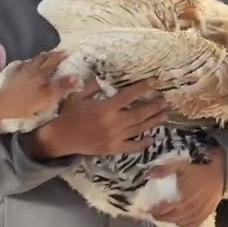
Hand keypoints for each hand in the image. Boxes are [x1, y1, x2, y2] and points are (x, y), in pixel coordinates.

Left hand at [0, 50, 76, 118]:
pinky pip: (22, 65)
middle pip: (42, 58)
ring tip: (44, 56)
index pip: (53, 61)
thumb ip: (62, 86)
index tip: (68, 51)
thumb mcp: (47, 97)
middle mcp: (31, 68)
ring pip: (32, 60)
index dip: (61, 56)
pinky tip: (25, 64)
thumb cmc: (26, 102)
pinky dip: (28, 63)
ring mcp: (21, 71)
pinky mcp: (12, 76)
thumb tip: (76, 76)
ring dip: (40, 57)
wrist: (2, 104)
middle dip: (51, 54)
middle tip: (57, 52)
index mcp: (41, 73)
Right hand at [30, 79, 170, 157]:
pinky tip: (152, 139)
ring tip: (165, 115)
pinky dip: (143, 143)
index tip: (154, 82)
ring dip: (153, 122)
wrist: (60, 138)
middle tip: (166, 101)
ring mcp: (114, 137)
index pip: (128, 96)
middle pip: (140, 114)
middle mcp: (113, 123)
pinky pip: (132, 147)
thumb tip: (105, 77)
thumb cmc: (69, 114)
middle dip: (154, 107)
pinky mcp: (113, 149)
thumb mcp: (78, 96)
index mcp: (105, 108)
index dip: (142, 88)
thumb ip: (93, 87)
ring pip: (139, 129)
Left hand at [148, 147, 226, 226]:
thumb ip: (164, 170)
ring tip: (167, 217)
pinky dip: (185, 225)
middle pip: (172, 218)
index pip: (165, 210)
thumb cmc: (200, 169)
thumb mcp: (181, 166)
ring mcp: (199, 214)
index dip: (155, 211)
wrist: (221, 173)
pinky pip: (193, 225)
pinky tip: (181, 221)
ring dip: (172, 221)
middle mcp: (190, 210)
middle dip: (162, 217)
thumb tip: (148, 174)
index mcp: (183, 199)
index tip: (148, 210)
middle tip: (155, 214)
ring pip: (182, 223)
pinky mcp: (206, 215)